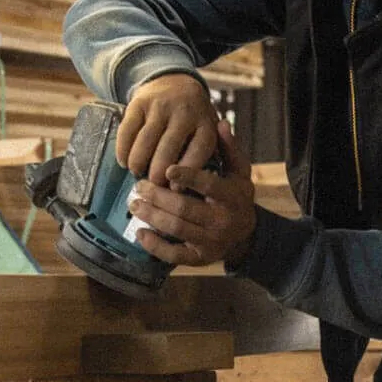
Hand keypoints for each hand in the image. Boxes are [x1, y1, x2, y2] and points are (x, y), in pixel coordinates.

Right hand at [116, 72, 219, 185]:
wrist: (176, 81)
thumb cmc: (194, 119)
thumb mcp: (210, 132)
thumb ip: (205, 157)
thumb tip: (183, 189)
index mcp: (205, 124)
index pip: (197, 153)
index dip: (185, 174)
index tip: (175, 189)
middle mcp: (184, 113)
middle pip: (168, 150)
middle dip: (157, 174)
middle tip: (153, 186)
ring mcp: (161, 106)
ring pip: (145, 141)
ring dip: (138, 163)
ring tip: (137, 173)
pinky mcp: (139, 102)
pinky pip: (127, 130)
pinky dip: (123, 149)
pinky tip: (124, 161)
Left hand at [127, 121, 257, 267]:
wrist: (246, 234)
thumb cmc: (236, 196)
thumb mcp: (239, 171)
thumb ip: (229, 148)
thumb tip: (220, 123)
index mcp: (232, 196)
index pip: (208, 185)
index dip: (187, 176)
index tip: (167, 168)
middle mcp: (222, 221)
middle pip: (184, 208)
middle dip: (158, 196)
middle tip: (139, 185)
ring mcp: (211, 242)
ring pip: (176, 229)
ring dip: (151, 216)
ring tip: (134, 204)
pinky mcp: (199, 258)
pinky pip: (174, 255)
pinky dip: (155, 246)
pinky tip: (140, 233)